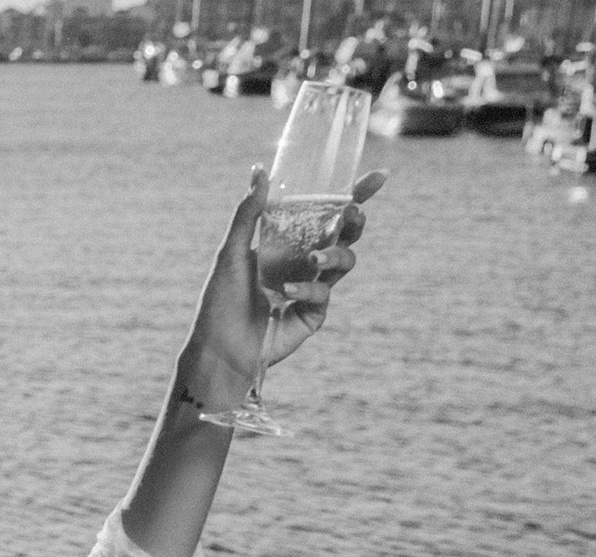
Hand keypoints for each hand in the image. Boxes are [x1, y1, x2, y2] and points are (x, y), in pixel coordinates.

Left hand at [182, 164, 385, 411]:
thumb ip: (248, 212)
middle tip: (350, 213)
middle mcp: (303, 262)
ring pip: (344, 261)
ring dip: (335, 254)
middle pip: (345, 234)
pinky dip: (307, 288)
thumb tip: (260, 169)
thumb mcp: (231, 251)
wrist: (218, 348)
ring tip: (314, 258)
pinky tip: (286, 292)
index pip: (326, 213)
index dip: (355, 195)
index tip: (377, 177)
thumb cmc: (221, 301)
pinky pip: (323, 293)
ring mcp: (311, 288)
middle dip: (355, 220)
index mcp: (289, 242)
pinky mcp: (312, 314)